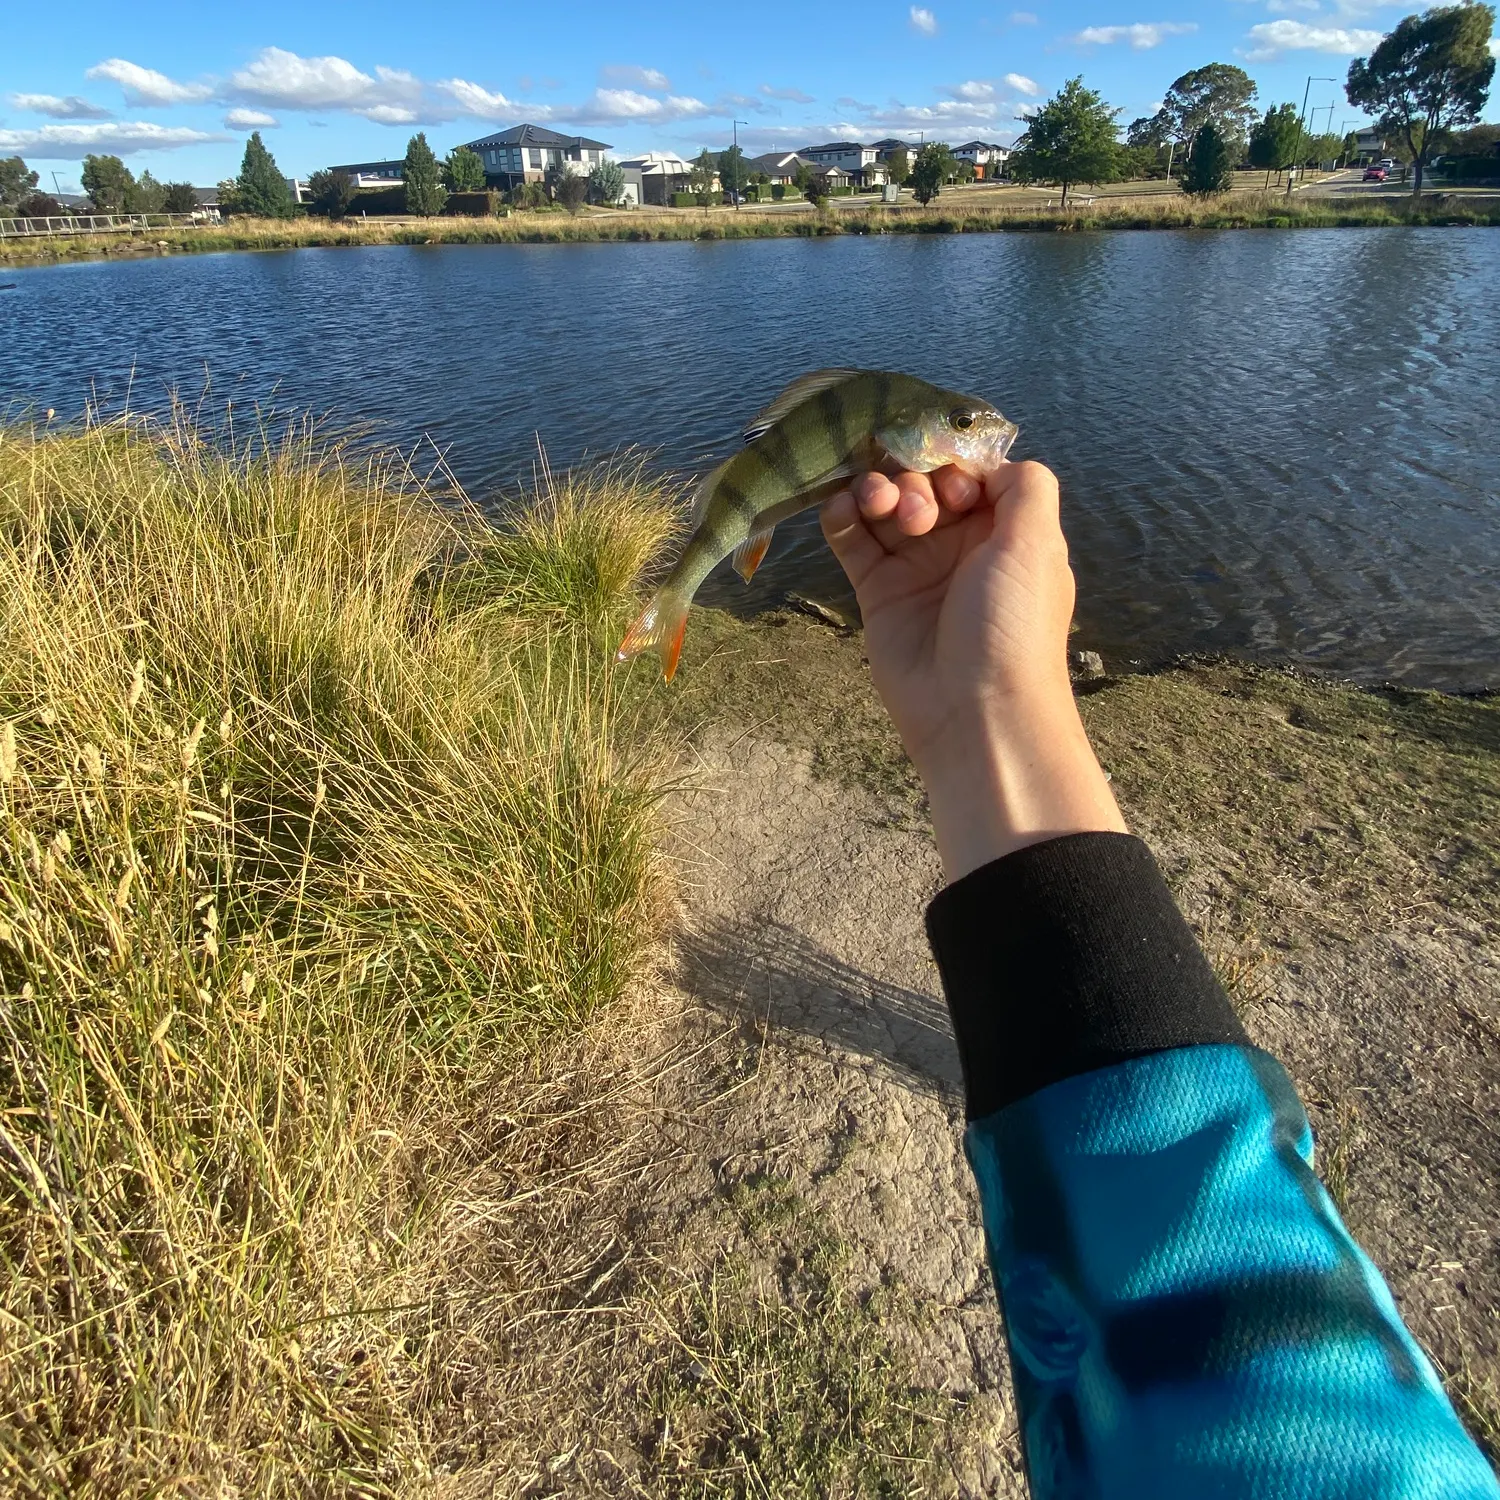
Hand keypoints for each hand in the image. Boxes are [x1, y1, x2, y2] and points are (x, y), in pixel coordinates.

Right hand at [821, 461, 1125, 880]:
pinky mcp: (878, 592)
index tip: (950, 486)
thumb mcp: (1037, 544)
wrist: (974, 714)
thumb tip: (990, 464)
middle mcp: (962, 544)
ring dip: (874, 489)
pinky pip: (853, 540)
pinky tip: (843, 509)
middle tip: (916, 511)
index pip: (970, 471)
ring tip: (873, 503)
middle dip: (913, 479)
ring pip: (886, 505)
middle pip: (925, 482)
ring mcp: (917, 567)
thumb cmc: (1013, 626)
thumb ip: (1026, 486)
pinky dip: (843, 516)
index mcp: (1006, 531)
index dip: (953, 465)